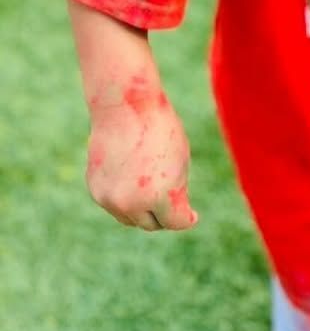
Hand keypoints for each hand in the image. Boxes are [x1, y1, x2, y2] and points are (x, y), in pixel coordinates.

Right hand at [86, 89, 197, 230]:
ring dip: (142, 209)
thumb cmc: (160, 129)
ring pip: (130, 217)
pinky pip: (114, 204)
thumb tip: (170, 214)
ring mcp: (109, 199)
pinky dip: (124, 197)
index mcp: (159, 195)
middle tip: (171, 203)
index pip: (175, 222)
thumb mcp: (180, 159)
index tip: (191, 216)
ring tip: (150, 184)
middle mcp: (131, 203)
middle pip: (151, 224)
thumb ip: (176, 191)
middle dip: (162, 215)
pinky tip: (132, 175)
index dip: (186, 219)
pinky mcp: (95, 191)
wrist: (125, 106)